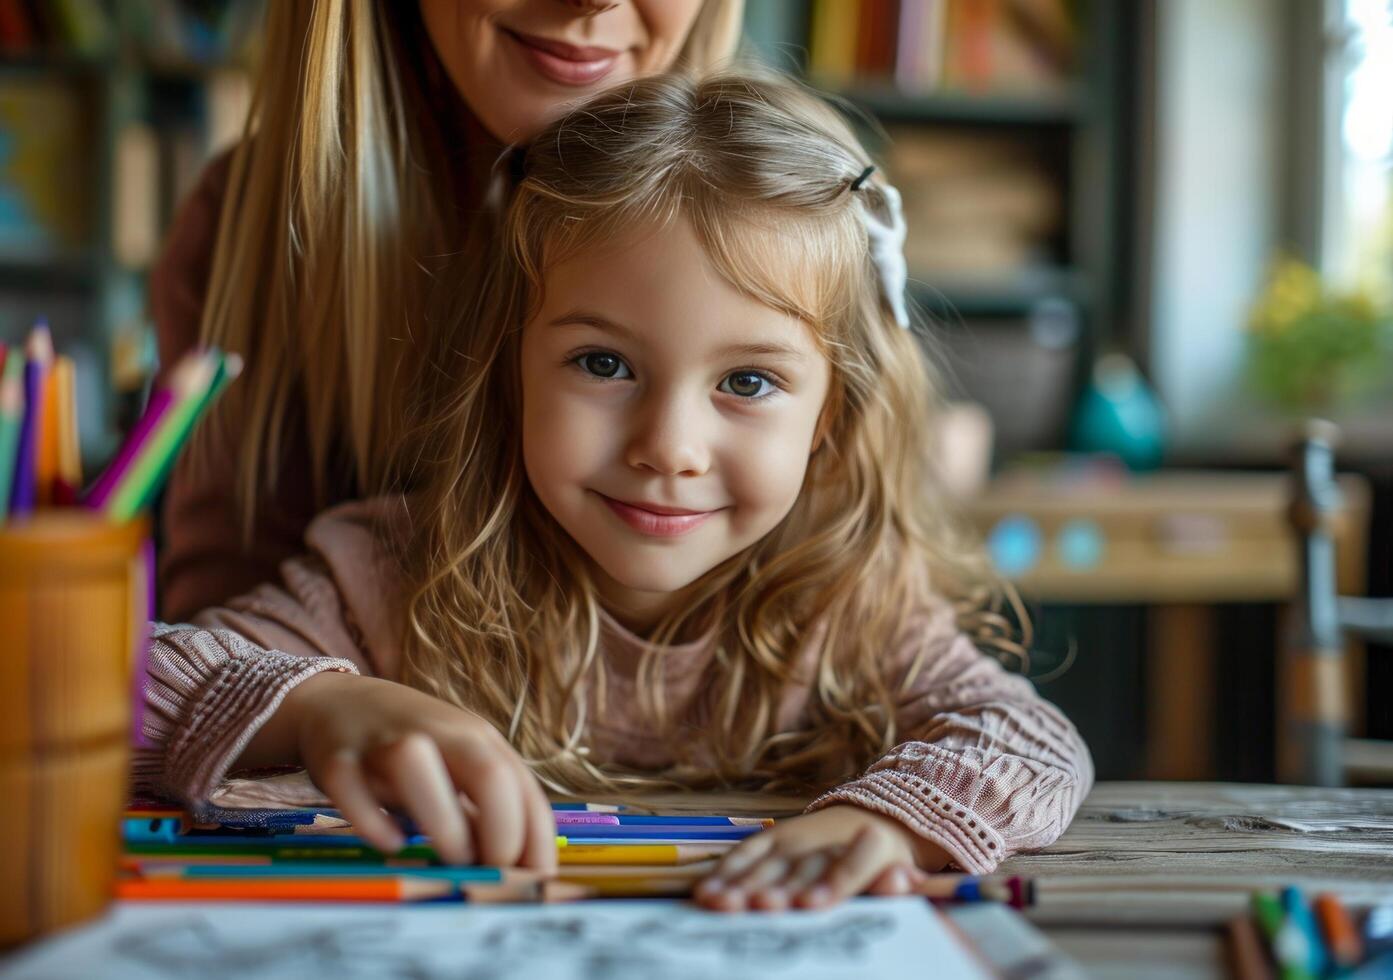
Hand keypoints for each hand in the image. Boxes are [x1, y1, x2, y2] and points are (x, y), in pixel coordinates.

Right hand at [283, 672, 555, 870]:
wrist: (341, 702)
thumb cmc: (414, 744)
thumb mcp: (458, 765)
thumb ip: (486, 807)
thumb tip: (519, 866)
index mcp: (475, 738)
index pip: (521, 786)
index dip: (535, 839)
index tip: (535, 879)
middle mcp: (437, 734)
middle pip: (488, 773)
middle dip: (503, 832)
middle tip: (494, 871)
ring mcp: (384, 743)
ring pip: (418, 768)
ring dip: (444, 824)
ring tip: (452, 858)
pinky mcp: (337, 760)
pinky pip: (352, 790)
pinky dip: (374, 822)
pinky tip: (392, 842)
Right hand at [694, 805, 948, 911]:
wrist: (874, 815)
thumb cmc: (887, 860)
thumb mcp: (904, 871)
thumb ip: (900, 882)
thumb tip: (899, 881)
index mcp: (867, 850)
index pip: (850, 868)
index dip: (830, 885)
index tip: (809, 905)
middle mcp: (826, 839)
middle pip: (798, 868)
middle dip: (777, 888)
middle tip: (759, 906)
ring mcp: (796, 836)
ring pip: (767, 863)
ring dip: (741, 884)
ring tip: (719, 904)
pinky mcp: (772, 838)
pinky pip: (746, 855)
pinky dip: (725, 874)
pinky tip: (706, 894)